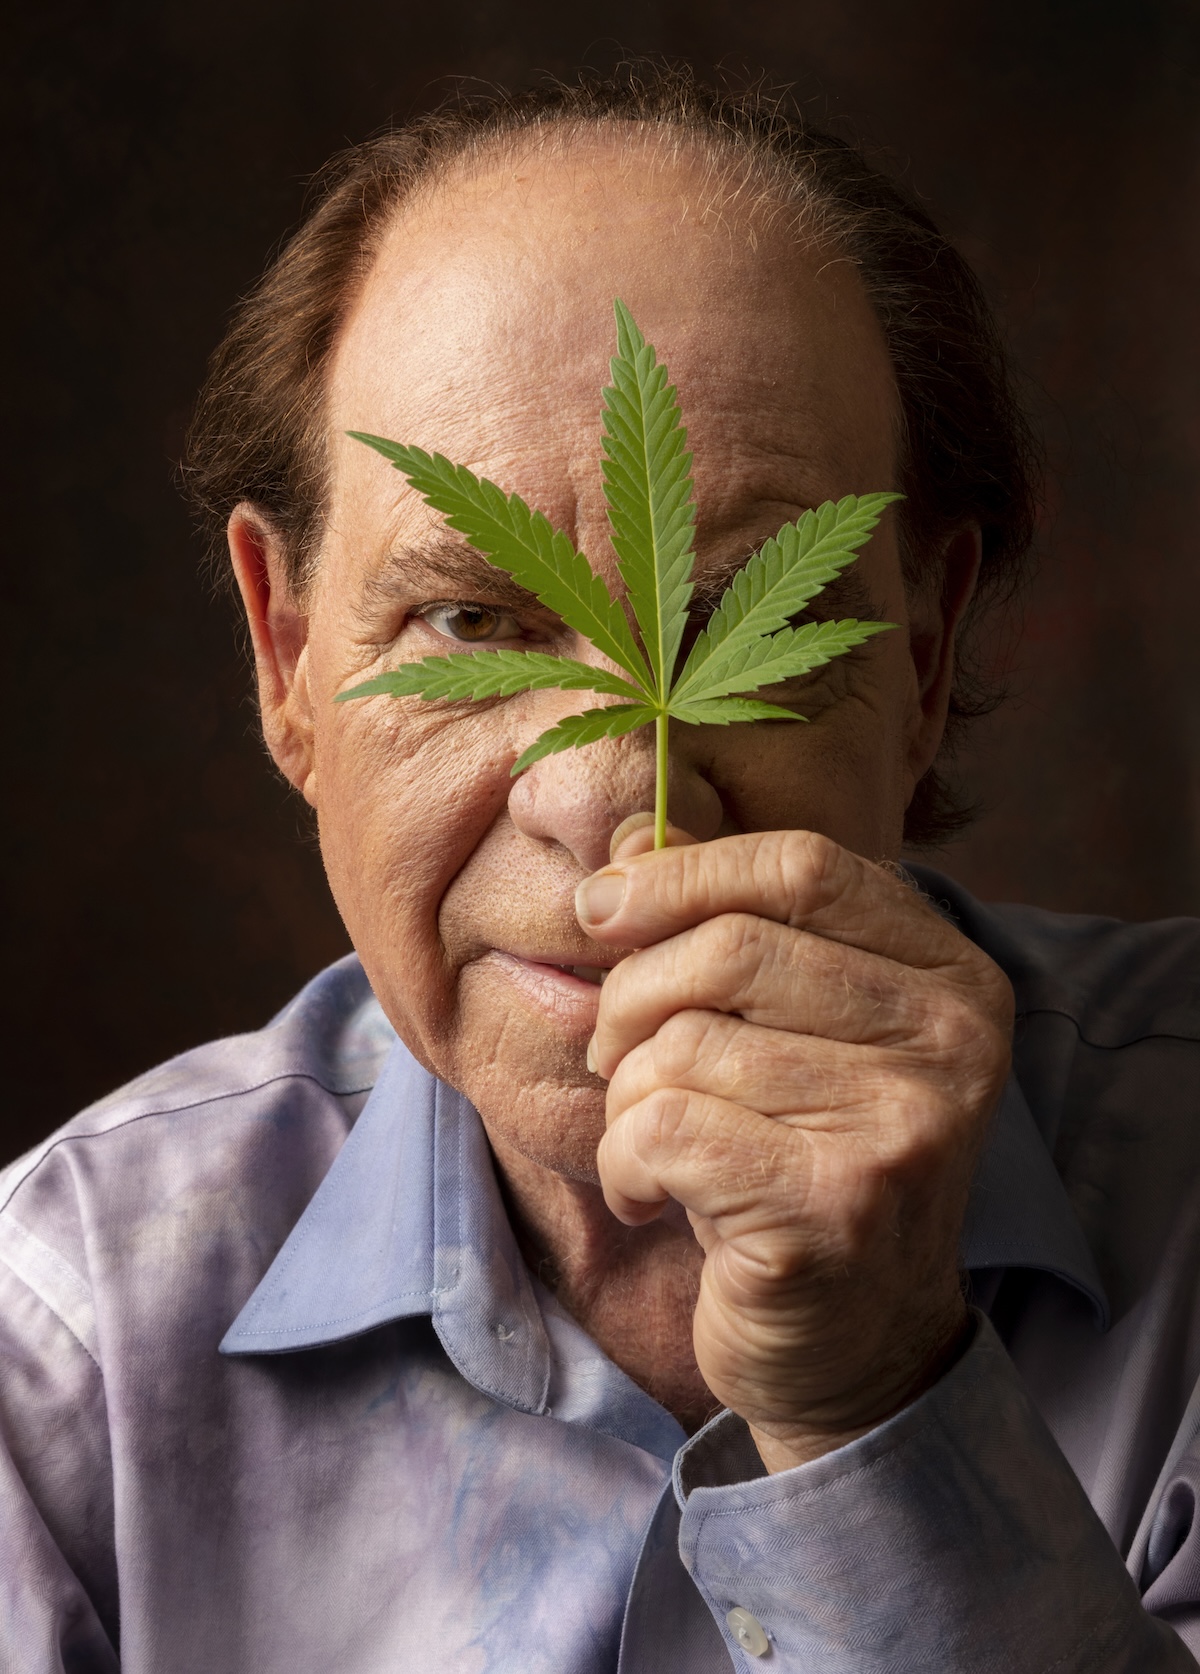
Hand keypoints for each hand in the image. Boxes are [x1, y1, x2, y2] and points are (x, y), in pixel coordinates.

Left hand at [575, 827, 1013, 1470]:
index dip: (682, 874)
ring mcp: (905, 1124)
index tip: (600, 908)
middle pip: (731, 949)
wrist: (854, 1345)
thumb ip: (725, 925)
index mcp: (951, 974)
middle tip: (612, 1054)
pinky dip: (622, 1163)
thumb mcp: (783, 1032)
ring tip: (651, 1144)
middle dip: (631, 999)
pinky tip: (652, 1197)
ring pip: (682, 1045)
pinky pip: (661, 1130)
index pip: (802, 865)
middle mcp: (953, 1039)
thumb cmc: (797, 1162)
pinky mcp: (837, 1206)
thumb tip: (625, 833)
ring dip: (625, 1098)